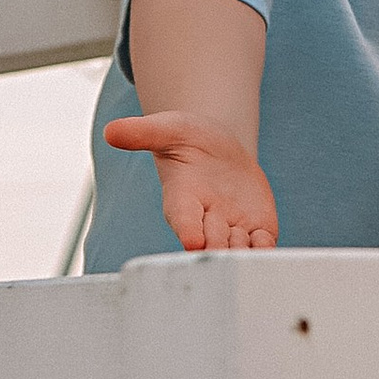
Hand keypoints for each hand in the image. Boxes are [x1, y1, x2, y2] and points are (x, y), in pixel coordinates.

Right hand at [103, 112, 277, 251]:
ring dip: (244, 250)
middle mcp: (204, 221)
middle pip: (212, 241)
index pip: (183, 220)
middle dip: (220, 243)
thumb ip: (142, 133)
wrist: (217, 149)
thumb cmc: (185, 138)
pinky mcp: (255, 228)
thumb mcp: (166, 129)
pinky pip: (262, 245)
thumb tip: (111, 131)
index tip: (192, 240)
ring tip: (250, 241)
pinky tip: (267, 245)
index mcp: (181, 201)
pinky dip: (266, 250)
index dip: (188, 230)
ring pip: (238, 248)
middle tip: (229, 238)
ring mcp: (231, 228)